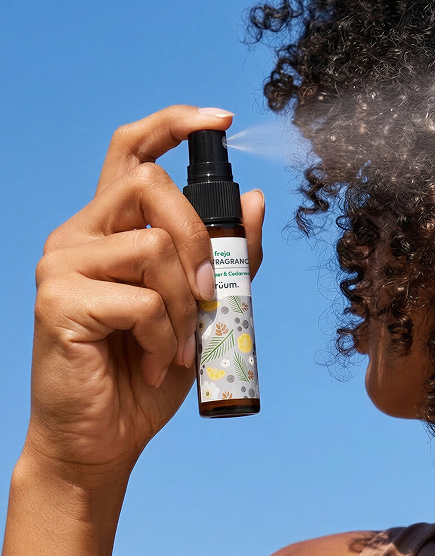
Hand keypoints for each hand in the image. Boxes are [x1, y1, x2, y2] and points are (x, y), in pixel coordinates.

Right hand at [26, 106, 263, 483]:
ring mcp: (62, 265)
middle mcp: (80, 235)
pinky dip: (166, 336)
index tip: (223, 118)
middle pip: (152, 185)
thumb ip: (229, 255)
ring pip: (154, 246)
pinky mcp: (57, 302)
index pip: (133, 150)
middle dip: (199, 238)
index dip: (175, 124)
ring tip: (179, 345)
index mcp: (112, 228)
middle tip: (209, 295)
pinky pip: (141, 300)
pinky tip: (156, 361)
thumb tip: (256, 198)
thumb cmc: (149, 370)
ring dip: (185, 304)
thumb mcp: (205, 307)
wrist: (105, 437)